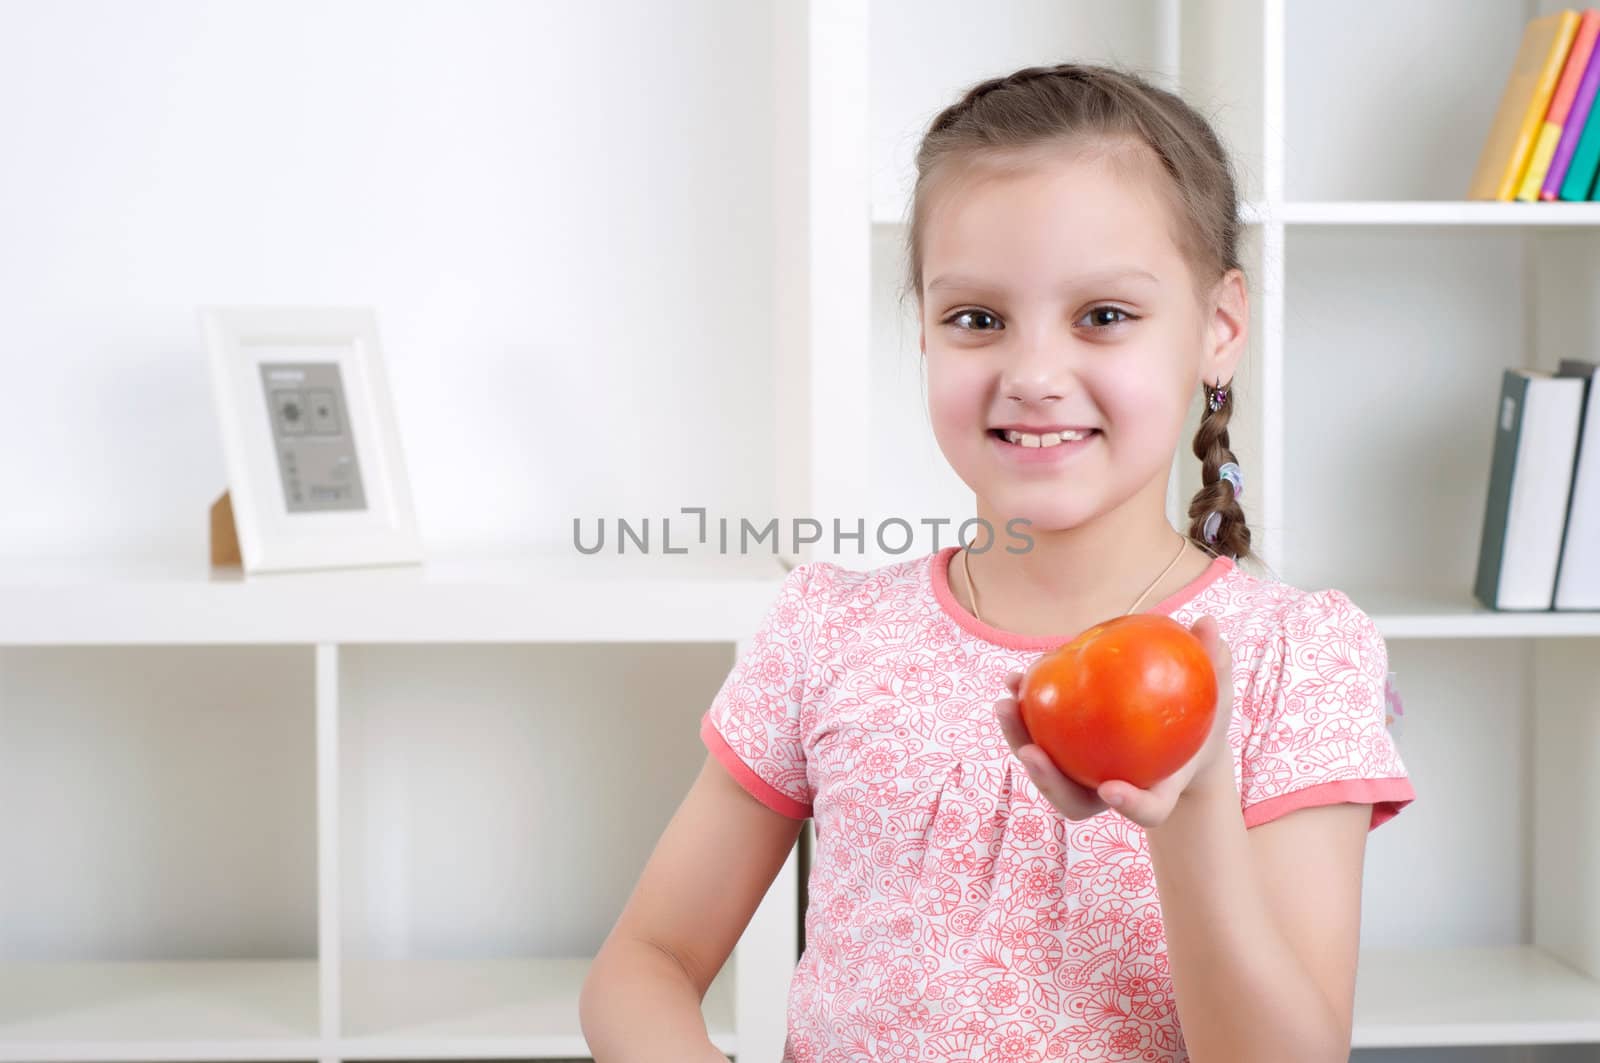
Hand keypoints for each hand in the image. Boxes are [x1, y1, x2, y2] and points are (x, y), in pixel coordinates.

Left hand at [994, 614, 1235, 829]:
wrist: (1184, 741)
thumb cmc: (1203, 720)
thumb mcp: (1217, 695)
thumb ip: (1214, 666)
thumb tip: (1209, 623)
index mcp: (1158, 792)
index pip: (1147, 811)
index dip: (1130, 805)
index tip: (1111, 788)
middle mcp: (1114, 793)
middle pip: (1074, 801)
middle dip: (1048, 781)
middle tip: (1031, 751)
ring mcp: (1086, 779)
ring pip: (1047, 775)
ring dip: (1020, 742)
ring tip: (1006, 704)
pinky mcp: (1067, 757)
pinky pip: (1040, 739)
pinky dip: (1024, 714)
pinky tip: (1015, 680)